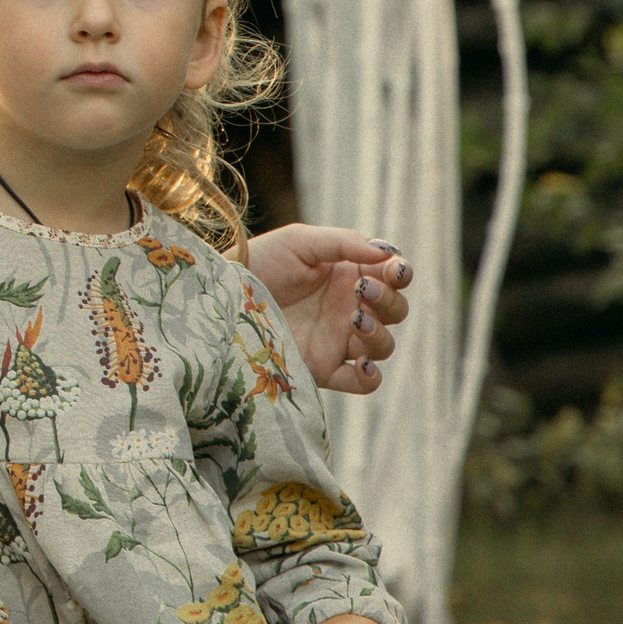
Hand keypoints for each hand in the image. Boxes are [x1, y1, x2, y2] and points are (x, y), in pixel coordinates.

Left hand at [242, 225, 411, 393]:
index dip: (401, 273)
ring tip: (354, 319)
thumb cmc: (259, 261)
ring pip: (383, 345)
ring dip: (379, 334)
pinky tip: (361, 361)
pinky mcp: (323, 367)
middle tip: (360, 290)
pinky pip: (362, 382)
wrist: (221, 294)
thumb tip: (387, 252)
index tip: (393, 270)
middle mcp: (348, 307)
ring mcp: (338, 339)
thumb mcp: (299, 241)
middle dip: (388, 300)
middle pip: (395, 311)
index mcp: (349, 274)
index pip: (393, 277)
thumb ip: (343, 242)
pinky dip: (371, 376)